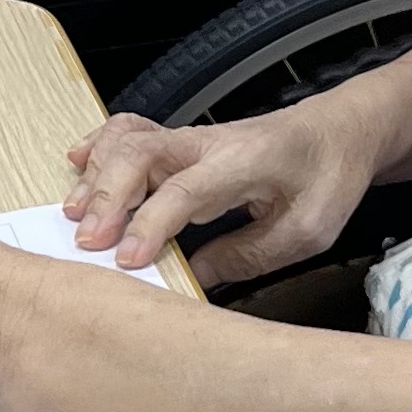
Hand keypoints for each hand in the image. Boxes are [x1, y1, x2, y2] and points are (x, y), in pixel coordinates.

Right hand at [62, 101, 379, 282]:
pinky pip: (129, 132)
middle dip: (107, 196)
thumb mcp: (306, 231)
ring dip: (96, 175)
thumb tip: (195, 279)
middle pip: (140, 154)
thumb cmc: (326, 177)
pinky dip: (98, 147)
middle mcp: (208, 143)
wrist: (337, 132)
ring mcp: (190, 138)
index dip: (150, 224)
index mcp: (245, 162)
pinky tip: (78, 166)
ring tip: (74, 215)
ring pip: (127, 140)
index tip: (128, 260)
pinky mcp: (179, 141)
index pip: (185, 190)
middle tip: (88, 242)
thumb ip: (248, 255)